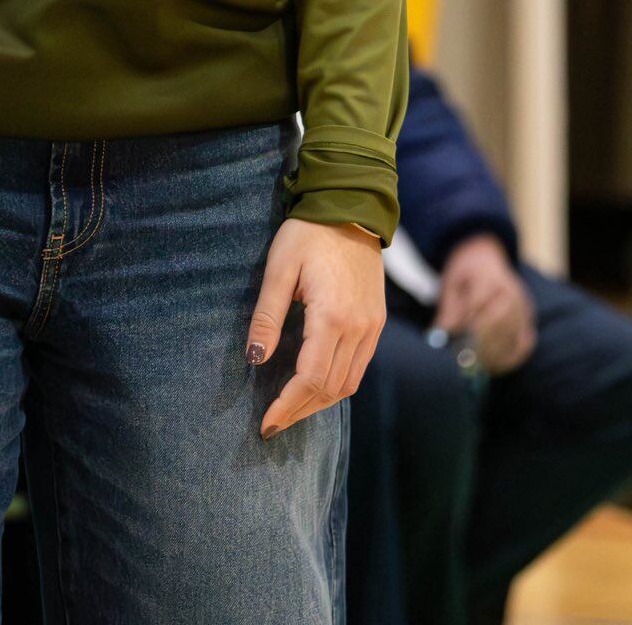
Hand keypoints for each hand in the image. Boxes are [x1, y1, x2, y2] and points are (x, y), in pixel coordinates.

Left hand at [247, 217, 385, 436]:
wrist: (351, 208)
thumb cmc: (308, 234)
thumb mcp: (279, 268)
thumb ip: (267, 315)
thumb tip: (255, 358)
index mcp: (332, 317)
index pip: (310, 379)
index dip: (287, 405)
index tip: (266, 422)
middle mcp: (358, 329)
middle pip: (330, 388)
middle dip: (300, 410)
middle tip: (274, 422)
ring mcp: (372, 327)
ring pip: (348, 383)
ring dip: (319, 402)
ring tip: (291, 409)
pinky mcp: (376, 322)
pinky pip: (359, 367)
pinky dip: (337, 384)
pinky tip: (316, 384)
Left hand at [434, 233, 534, 373]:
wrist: (486, 257)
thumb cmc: (465, 272)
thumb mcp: (451, 282)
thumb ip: (449, 308)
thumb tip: (443, 334)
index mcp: (488, 277)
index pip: (477, 304)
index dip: (464, 325)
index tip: (451, 341)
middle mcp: (511, 291)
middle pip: (496, 323)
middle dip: (478, 343)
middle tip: (461, 359)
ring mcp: (523, 306)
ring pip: (510, 337)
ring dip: (492, 354)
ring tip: (473, 366)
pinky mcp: (528, 319)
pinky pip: (524, 344)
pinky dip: (511, 359)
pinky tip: (495, 367)